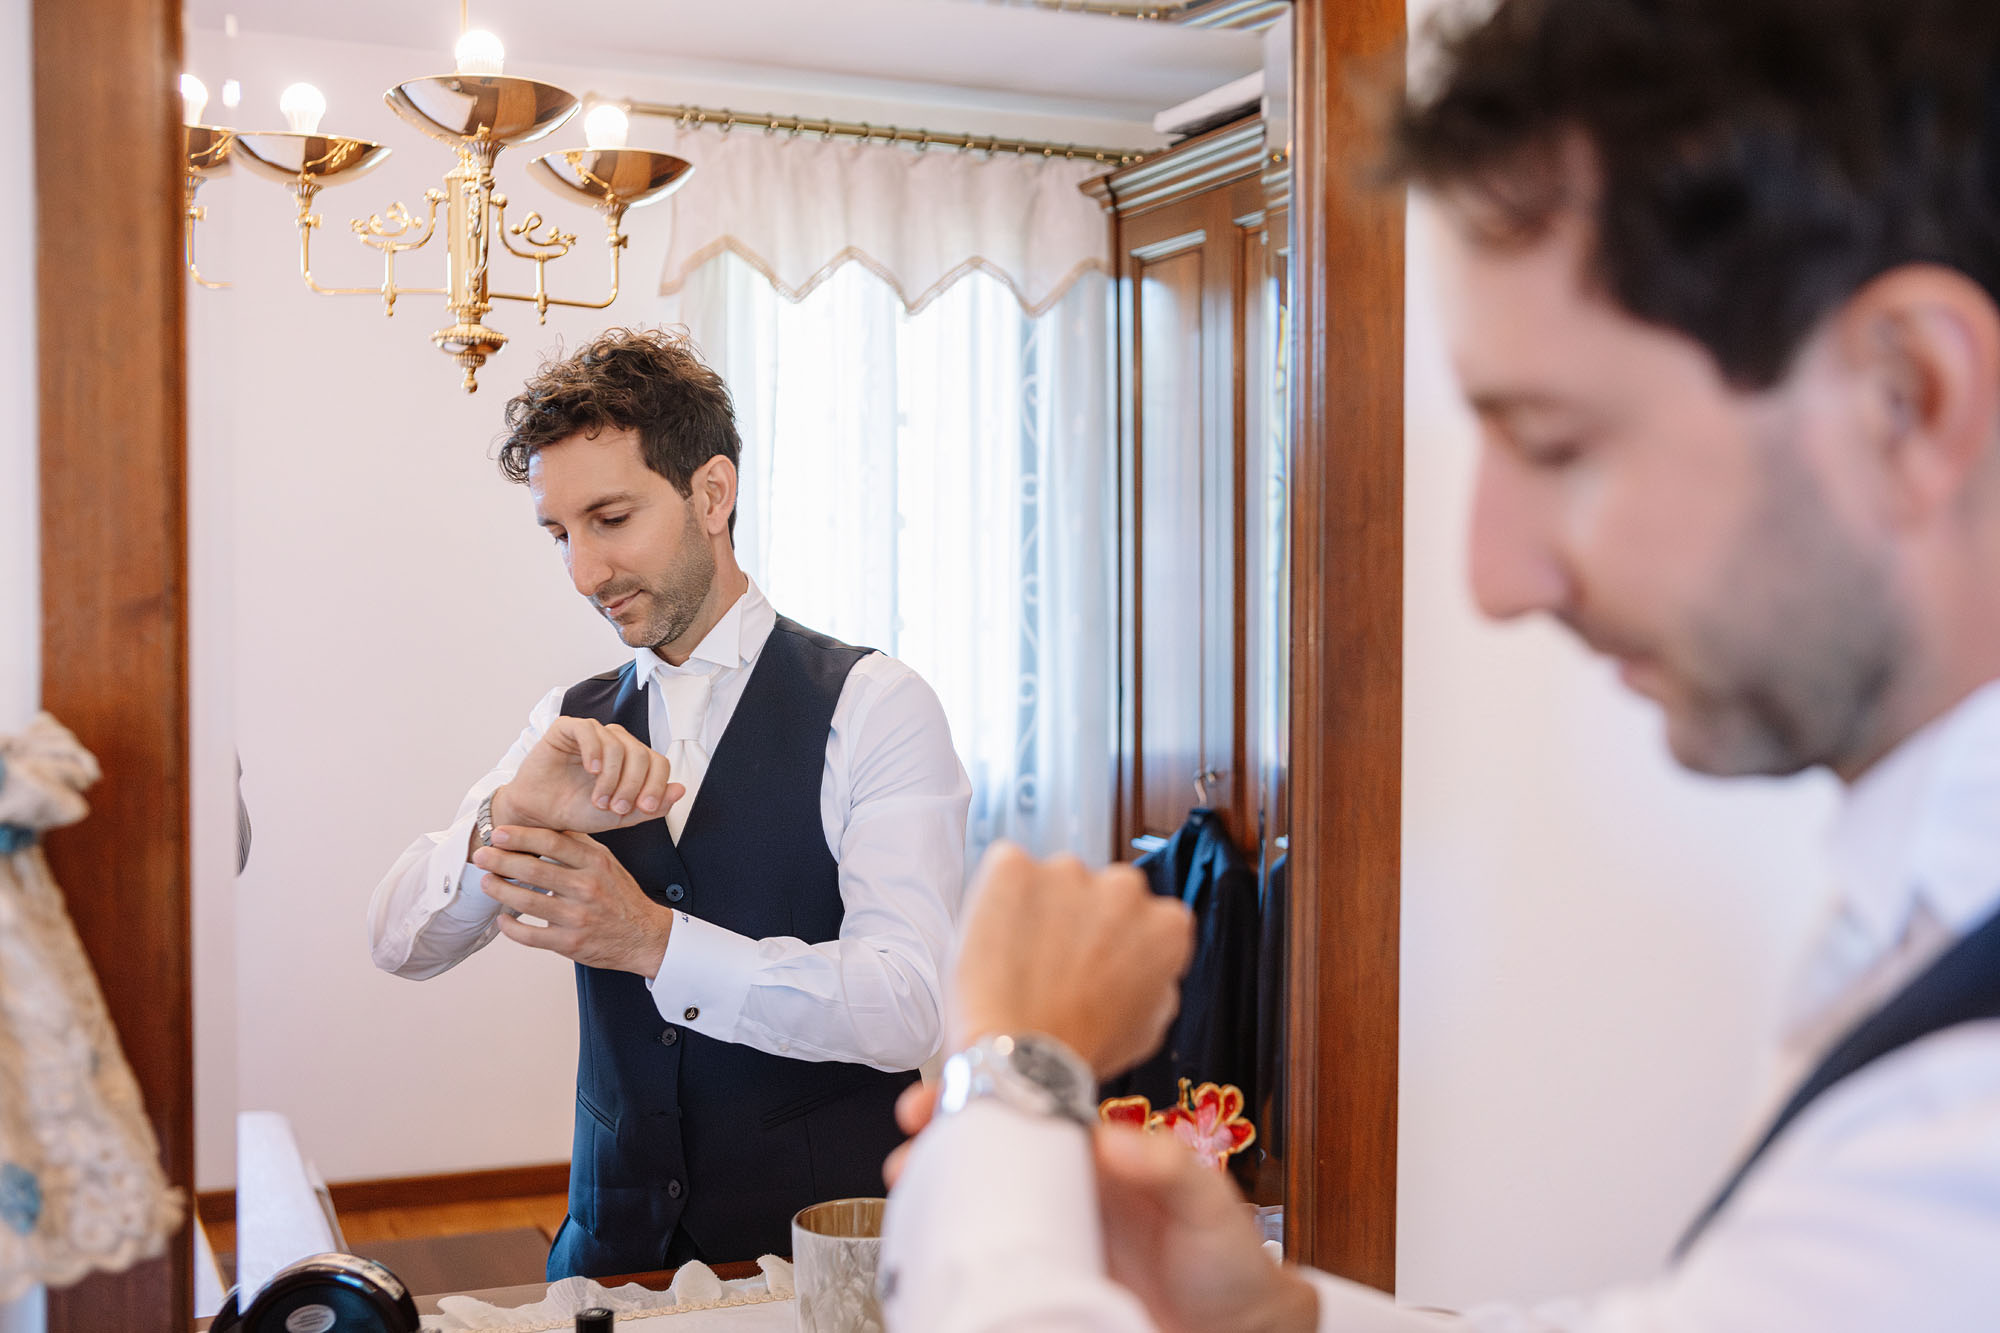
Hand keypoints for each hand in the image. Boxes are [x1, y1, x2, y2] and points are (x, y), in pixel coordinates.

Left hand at [472, 825, 674, 975]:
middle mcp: (587, 889)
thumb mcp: (608, 863)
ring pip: (527, 902)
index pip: (553, 843)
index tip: (499, 833)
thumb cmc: (621, 896)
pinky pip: (531, 935)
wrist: (644, 936)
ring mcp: (577, 918)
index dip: (521, 837)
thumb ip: (579, 845)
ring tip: (485, 882)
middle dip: (501, 861)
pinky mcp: (570, 943)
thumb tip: (546, 827)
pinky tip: (503, 918)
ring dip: (500, 890)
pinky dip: (511, 927)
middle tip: (481, 855)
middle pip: (535, 870)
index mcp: (595, 864)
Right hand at [491, 717, 683, 835]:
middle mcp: (617, 742)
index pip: (660, 763)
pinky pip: (589, 730)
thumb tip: (681, 789)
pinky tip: (591, 771)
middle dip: (632, 785)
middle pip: (642, 754)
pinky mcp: (568, 728)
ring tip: (598, 799)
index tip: (643, 808)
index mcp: (634, 760)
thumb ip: (652, 806)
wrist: (540, 815)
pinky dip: (595, 751)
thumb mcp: (621, 816)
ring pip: (618, 745)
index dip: (656, 785)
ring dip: (611, 777)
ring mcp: (594, 733)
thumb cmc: (578, 811)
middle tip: (615, 808)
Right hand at [879, 1083, 1314, 1332]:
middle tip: (909, 1147)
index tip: (951, 1089)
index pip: (1035, 1108)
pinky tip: (934, 1249)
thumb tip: (1108, 1137)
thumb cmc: (1231, 1261)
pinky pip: (998, 1258)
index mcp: (1103, 1153)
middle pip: (996, 1151)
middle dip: (946, 1139)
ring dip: (943, 1191)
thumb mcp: (1208, 1202)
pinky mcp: (1049, 1279)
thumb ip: (1167, 1164)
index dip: (990, 1091)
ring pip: (987, 1201)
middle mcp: (1072, 1187)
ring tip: (908, 1190)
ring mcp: (1056, 1234)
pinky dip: (961, 1250)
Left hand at [951, 843, 1194, 1077]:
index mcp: (1168, 923)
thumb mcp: (1148, 1027)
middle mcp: (1125, 887)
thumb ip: (1157, 979)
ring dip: (1040, 907)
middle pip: (1101, 891)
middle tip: (1055, 963)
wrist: (1019, 1058)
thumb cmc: (1080, 1049)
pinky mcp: (1014, 867)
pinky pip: (1006, 869)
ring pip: (1054, 881)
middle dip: (1081, 917)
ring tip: (1021, 960)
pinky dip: (998, 897)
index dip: (1117, 942)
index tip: (1096, 962)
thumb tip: (1147, 965)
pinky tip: (996, 940)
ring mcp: (1069, 871)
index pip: (1146, 916)